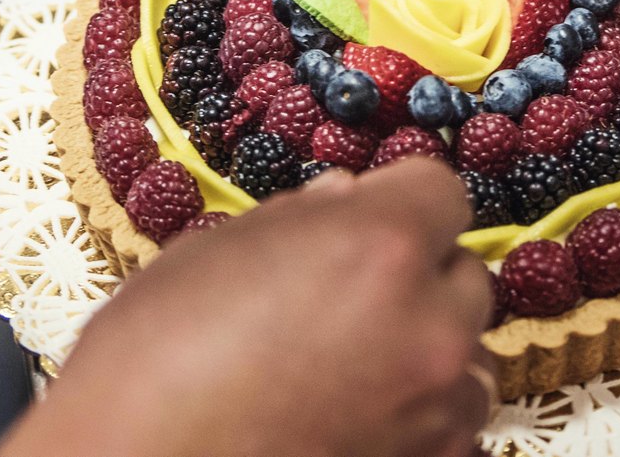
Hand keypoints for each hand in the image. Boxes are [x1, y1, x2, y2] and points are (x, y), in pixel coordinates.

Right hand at [0, 159, 495, 456]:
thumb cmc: (150, 362)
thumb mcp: (211, 254)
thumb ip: (298, 219)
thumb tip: (344, 199)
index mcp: (379, 245)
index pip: (441, 190)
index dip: (399, 201)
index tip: (367, 218)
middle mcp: (429, 322)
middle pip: (464, 273)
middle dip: (417, 275)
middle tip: (348, 296)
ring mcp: (435, 408)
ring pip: (469, 357)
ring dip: (427, 350)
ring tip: (354, 367)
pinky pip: (455, 429)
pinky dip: (422, 418)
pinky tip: (360, 418)